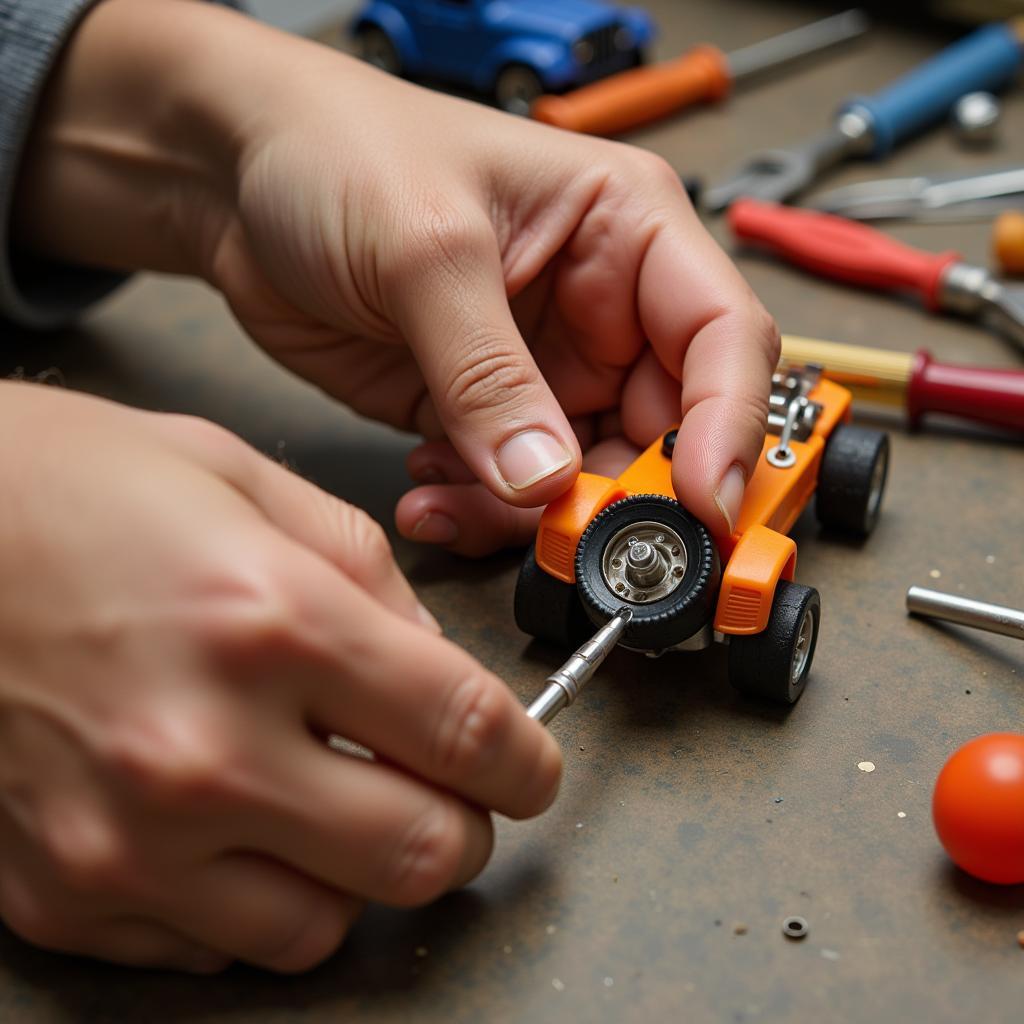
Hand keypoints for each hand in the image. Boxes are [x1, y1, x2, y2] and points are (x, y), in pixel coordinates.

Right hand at [0, 383, 559, 971]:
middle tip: (448, 789)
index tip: (532, 766)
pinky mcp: (64, 892)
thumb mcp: (246, 482)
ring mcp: (127, 838)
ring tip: (336, 804)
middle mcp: (201, 747)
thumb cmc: (74, 491)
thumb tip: (437, 665)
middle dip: (462, 825)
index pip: (465, 731)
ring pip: (326, 928)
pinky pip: (218, 950)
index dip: (527, 761)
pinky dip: (259, 897)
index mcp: (269, 621)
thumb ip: (368, 576)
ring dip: (360, 872)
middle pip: (420, 853)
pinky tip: (240, 825)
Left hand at [15, 0, 777, 549]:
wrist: (237, 182)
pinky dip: (479, 512)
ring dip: (530, 516)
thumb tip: (545, 481)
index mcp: (625, 229)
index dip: (727, 426)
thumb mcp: (424, 249)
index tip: (701, 503)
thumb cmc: (339, 150)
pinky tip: (427, 488)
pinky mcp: (484, 414)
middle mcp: (601, 307)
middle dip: (619, 495)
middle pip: (663, 431)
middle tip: (560, 533)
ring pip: (584, 478)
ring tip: (454, 501)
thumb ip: (489, 372)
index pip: (722, 337)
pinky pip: (511, 492)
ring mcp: (544, 370)